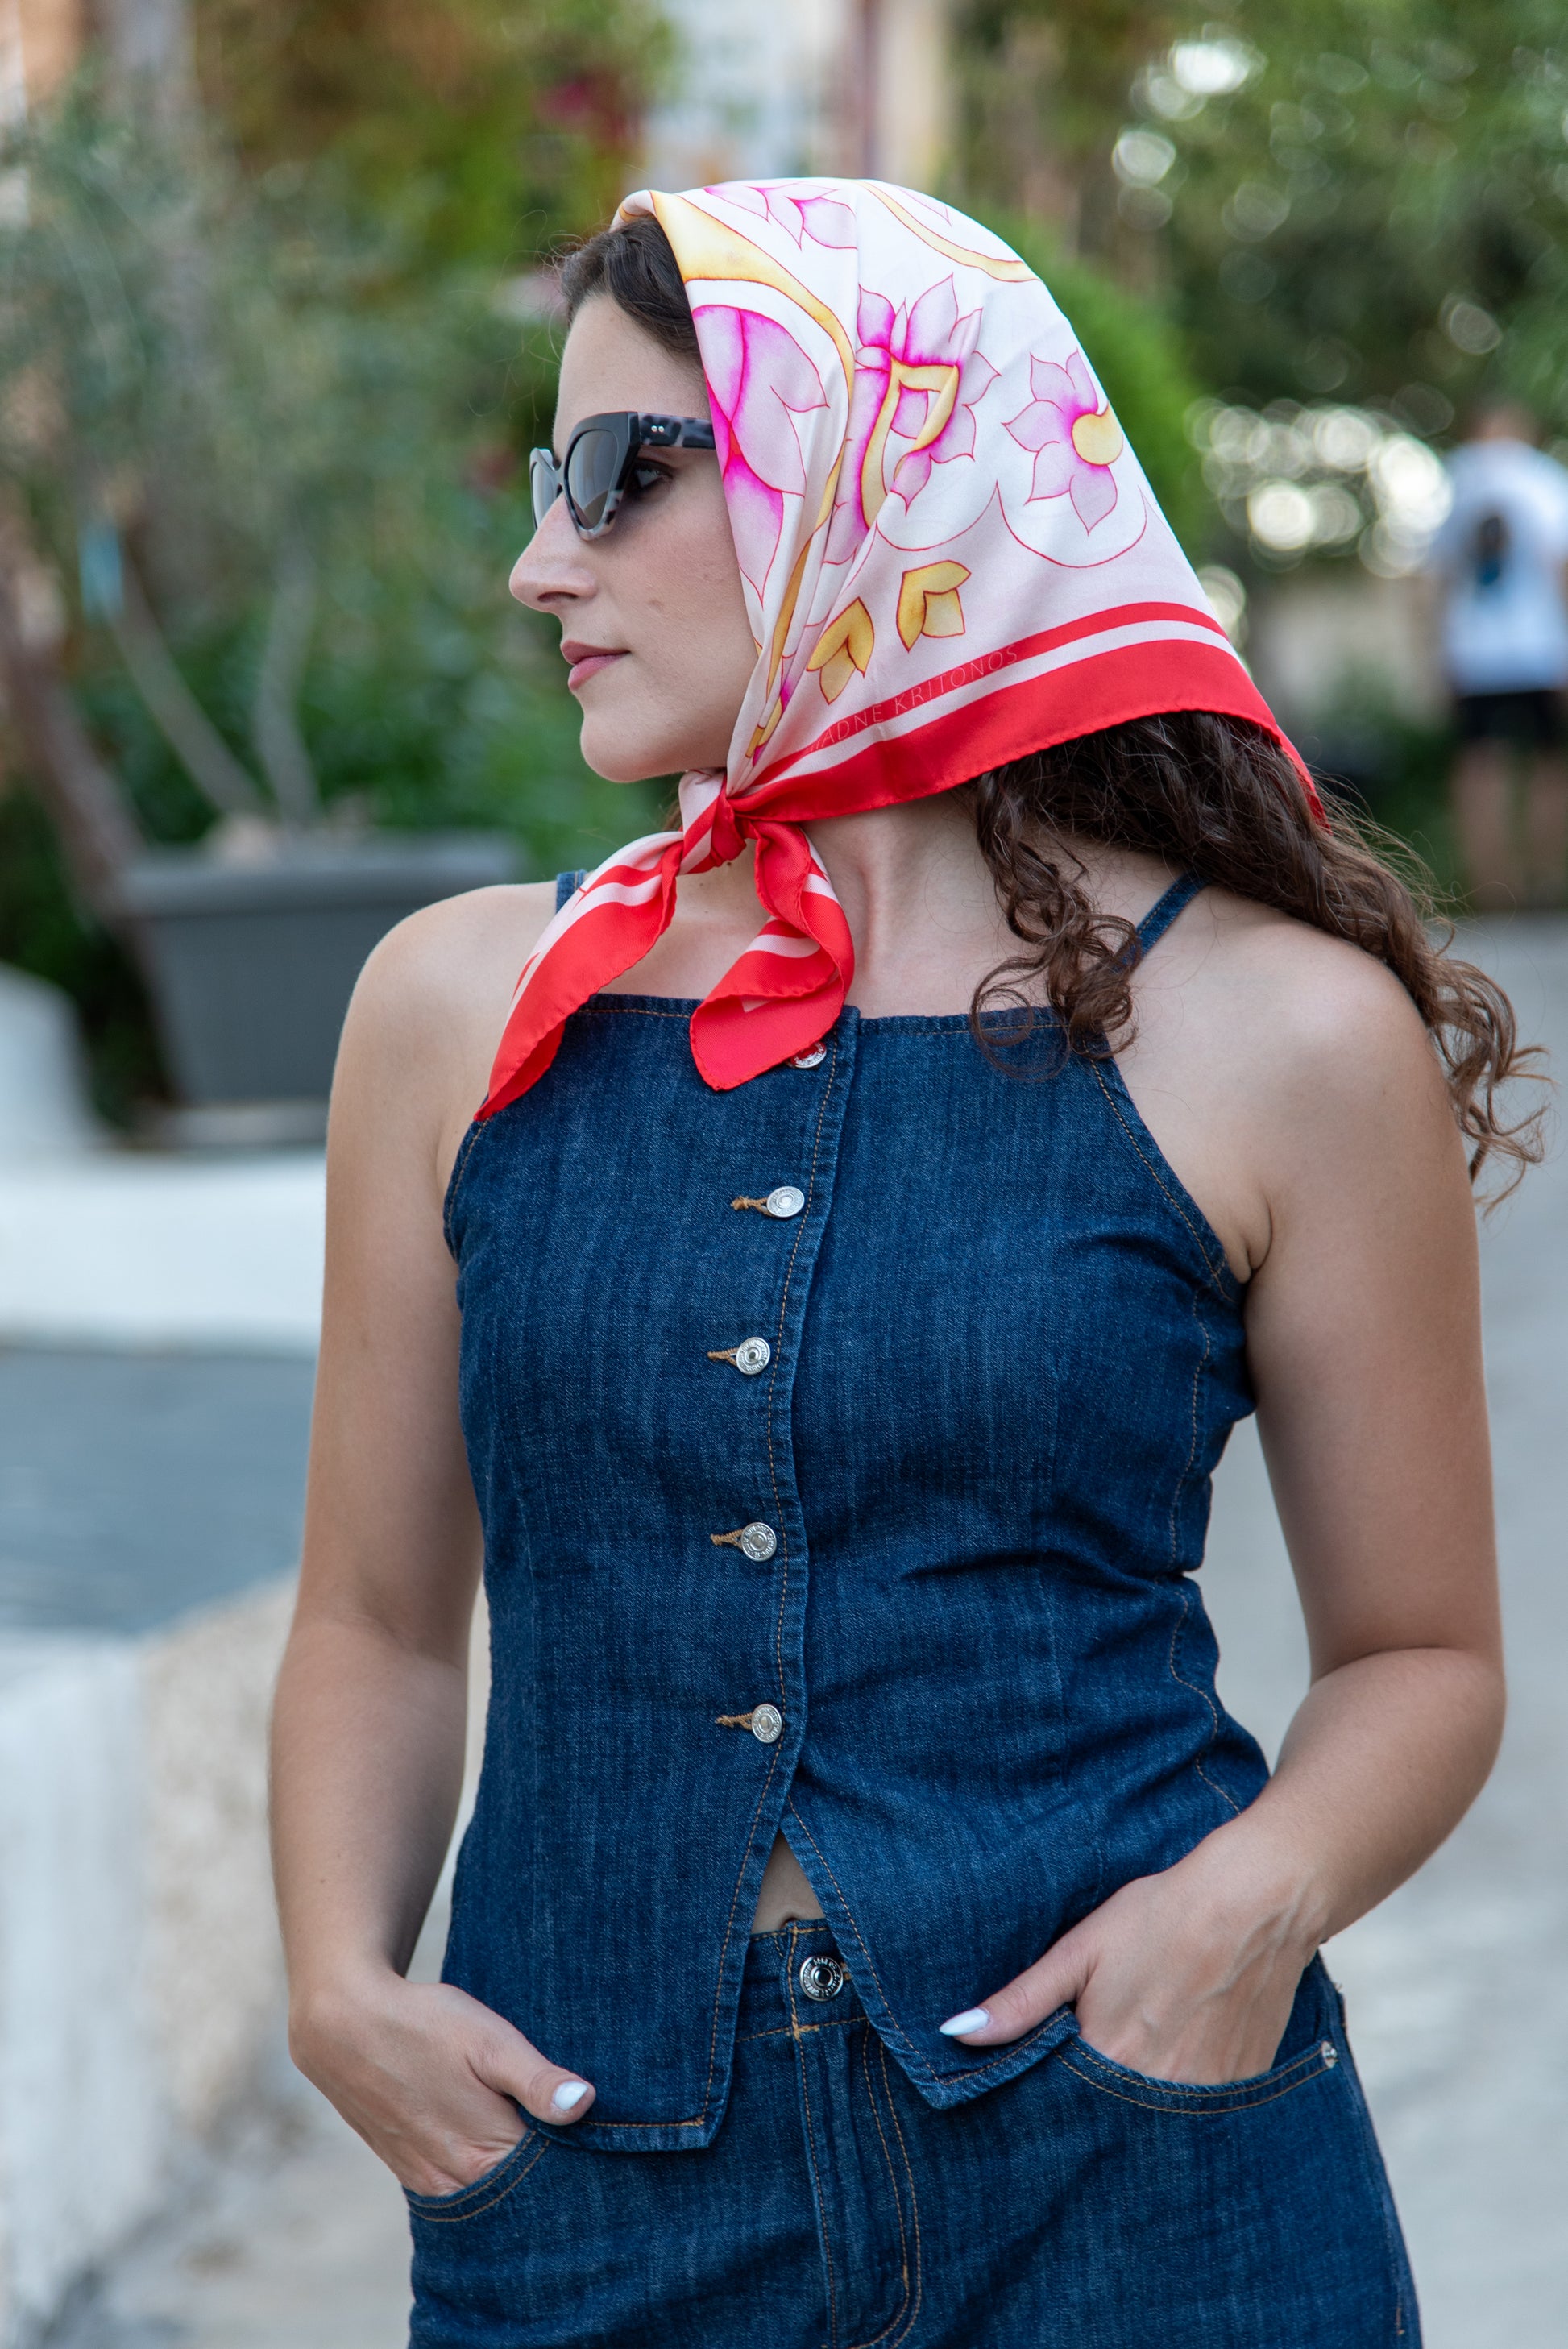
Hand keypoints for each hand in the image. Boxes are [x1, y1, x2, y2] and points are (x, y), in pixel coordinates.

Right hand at [290, 1969, 594, 2196]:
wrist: (343, 2026)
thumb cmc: (423, 2025)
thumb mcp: (488, 2040)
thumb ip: (536, 2079)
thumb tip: (584, 2104)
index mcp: (484, 2153)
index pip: (549, 2182)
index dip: (578, 2164)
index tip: (598, 2142)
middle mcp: (455, 2181)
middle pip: (519, 2195)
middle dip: (548, 2176)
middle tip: (577, 2143)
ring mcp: (428, 2180)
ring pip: (487, 2194)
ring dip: (512, 2176)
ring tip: (535, 2140)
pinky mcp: (409, 2170)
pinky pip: (457, 2188)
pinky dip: (480, 2174)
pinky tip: (493, 2145)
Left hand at [940, 1835, 1319, 2084]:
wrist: (1255, 1904)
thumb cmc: (1162, 1917)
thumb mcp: (1081, 1950)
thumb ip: (1021, 2001)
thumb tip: (957, 2032)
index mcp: (1111, 2059)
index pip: (1060, 2108)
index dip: (1047, 2095)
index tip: (1041, 2076)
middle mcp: (1159, 2092)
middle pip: (1108, 2119)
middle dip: (1090, 2102)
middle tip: (1095, 2052)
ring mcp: (1205, 2096)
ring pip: (1154, 2119)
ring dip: (1137, 2099)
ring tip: (1140, 2045)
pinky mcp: (1242, 2086)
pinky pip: (1199, 2110)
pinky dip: (1181, 2092)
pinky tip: (1180, 2047)